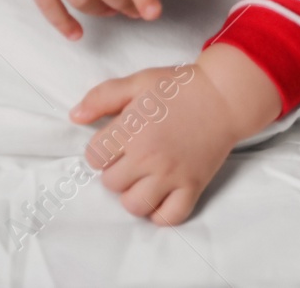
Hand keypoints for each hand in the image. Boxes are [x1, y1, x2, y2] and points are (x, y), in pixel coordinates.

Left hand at [71, 44, 284, 224]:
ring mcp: (172, 174)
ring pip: (134, 205)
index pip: (93, 156)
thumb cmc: (181, 87)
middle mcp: (149, 156)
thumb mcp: (139, 81)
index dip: (101, 149)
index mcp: (132, 129)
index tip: (115, 142)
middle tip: (132, 157)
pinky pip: (168, 217)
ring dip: (134, 194)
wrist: (225, 95)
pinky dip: (161, 212)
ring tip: (144, 178)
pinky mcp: (193, 186)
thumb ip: (102, 97)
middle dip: (116, 170)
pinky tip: (161, 195)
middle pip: (110, 183)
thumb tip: (74, 117)